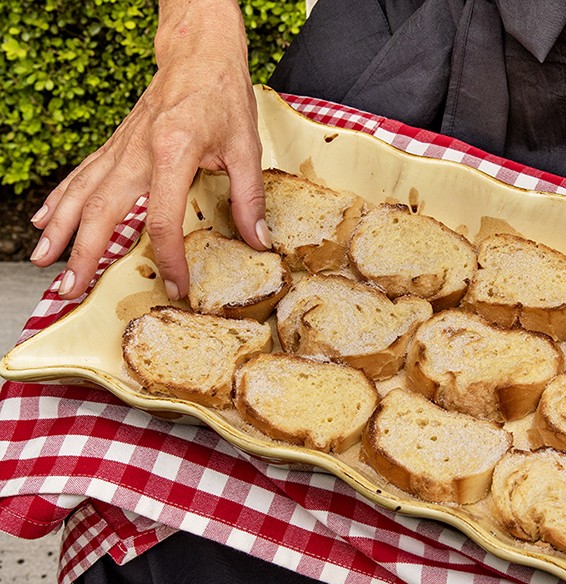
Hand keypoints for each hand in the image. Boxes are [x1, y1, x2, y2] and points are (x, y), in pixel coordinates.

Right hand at [29, 0, 268, 300]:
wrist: (198, 53)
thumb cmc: (222, 96)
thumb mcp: (245, 147)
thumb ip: (249, 196)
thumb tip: (259, 240)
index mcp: (173, 152)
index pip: (164, 218)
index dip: (168, 256)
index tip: (175, 284)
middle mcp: (137, 151)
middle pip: (103, 210)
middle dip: (85, 252)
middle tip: (73, 287)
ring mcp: (122, 147)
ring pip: (82, 193)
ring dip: (61, 230)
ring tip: (44, 262)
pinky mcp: (117, 144)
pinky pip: (82, 176)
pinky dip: (61, 200)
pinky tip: (46, 222)